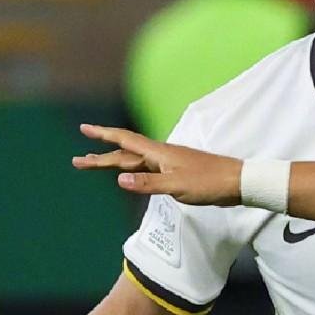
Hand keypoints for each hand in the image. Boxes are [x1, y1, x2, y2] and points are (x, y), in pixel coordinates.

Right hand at [75, 126, 241, 205]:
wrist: (237, 182)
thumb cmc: (209, 182)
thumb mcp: (176, 185)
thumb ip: (148, 183)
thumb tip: (119, 179)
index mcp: (158, 153)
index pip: (124, 141)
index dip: (103, 135)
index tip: (84, 128)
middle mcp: (160, 155)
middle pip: (124, 154)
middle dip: (100, 156)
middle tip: (77, 161)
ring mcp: (168, 163)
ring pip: (134, 162)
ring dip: (114, 164)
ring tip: (95, 166)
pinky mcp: (176, 173)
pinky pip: (146, 170)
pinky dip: (133, 172)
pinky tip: (129, 176)